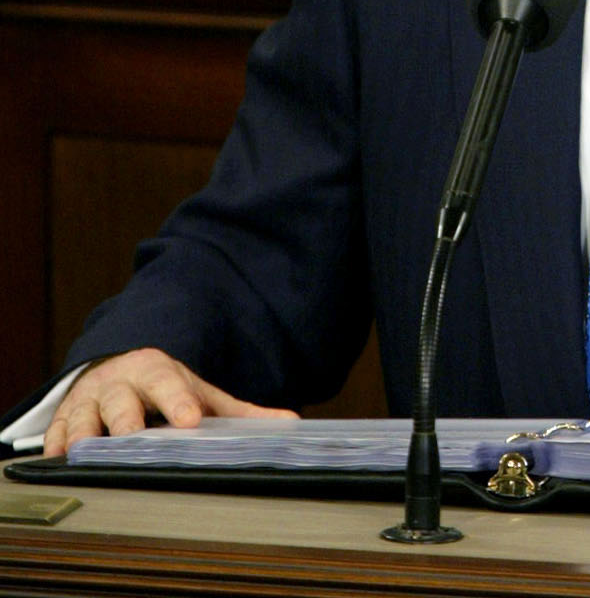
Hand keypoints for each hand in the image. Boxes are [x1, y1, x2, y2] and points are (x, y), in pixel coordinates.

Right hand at [43, 349, 297, 455]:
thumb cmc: (165, 391)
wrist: (118, 370)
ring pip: (84, 417)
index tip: (190, 420)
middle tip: (132, 440)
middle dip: (127, 422)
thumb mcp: (200, 393)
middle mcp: (121, 382)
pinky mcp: (64, 418)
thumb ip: (240, 412)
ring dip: (85, 435)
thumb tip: (291, 422)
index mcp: (158, 371)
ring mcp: (90, 400)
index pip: (170, 384)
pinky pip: (56, 432)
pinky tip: (57, 460)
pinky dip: (55, 444)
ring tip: (85, 453)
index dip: (179, 402)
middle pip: (123, 402)